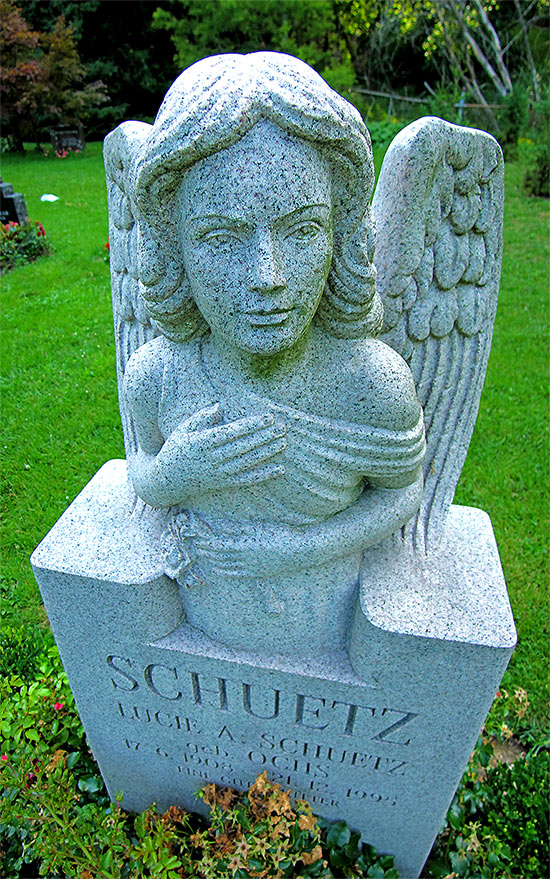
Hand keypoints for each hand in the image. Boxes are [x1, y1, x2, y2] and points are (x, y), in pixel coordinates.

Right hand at [158, 403, 286, 495]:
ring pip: (248, 462)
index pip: (233, 432)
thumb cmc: (175, 449)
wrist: (166, 481)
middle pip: (244, 446)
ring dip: (267, 453)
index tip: (268, 417)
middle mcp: (212, 458)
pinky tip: (279, 470)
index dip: (252, 425)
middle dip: (265, 436)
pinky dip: (264, 475)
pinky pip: (247, 480)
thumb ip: (201, 417)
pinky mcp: (223, 484)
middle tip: (283, 428)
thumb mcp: (183, 429)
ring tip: (283, 443)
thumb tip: (219, 406)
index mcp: (203, 442)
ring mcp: (219, 473)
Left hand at [165, 512, 297, 581]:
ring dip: (211, 560)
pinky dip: (223, 571)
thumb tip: (219, 526)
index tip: (195, 536)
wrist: (299, 551)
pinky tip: (217, 568)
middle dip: (204, 550)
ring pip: (224, 565)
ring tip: (201, 555)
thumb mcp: (258, 527)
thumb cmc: (280, 534)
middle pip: (217, 555)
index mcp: (243, 545)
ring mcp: (249, 567)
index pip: (217, 545)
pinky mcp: (255, 572)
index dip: (204, 541)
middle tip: (193, 544)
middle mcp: (243, 559)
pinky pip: (235, 573)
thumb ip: (237, 528)